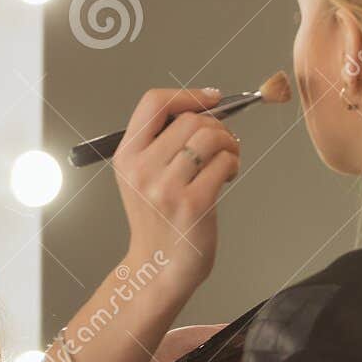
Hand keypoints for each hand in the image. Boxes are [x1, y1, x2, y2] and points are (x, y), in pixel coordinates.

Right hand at [113, 88, 241, 297]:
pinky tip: (229, 175)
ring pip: (211, 137)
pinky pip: (224, 162)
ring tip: (228, 159)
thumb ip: (163, 142)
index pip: (153, 103)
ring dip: (230, 143)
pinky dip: (234, 163)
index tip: (212, 99)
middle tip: (224, 142)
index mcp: (126, 155)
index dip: (187, 95)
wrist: (160, 266)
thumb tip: (206, 107)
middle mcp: (142, 169)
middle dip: (218, 125)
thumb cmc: (159, 219)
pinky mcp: (193, 203)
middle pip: (190, 119)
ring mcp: (166, 187)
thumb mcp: (143, 176)